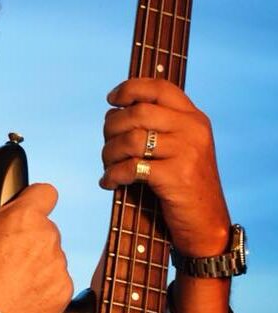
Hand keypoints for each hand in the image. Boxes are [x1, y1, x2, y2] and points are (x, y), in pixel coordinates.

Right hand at [0, 183, 72, 312]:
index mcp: (25, 217)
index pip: (45, 192)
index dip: (34, 199)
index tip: (25, 211)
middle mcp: (48, 237)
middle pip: (44, 229)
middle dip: (28, 238)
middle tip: (5, 256)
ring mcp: (58, 266)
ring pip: (50, 257)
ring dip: (35, 264)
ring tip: (11, 281)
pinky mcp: (63, 291)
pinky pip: (55, 282)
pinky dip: (42, 287)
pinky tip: (21, 295)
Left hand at [101, 78, 230, 256]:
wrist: (206, 224)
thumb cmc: (182, 186)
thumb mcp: (179, 148)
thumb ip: (158, 127)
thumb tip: (113, 112)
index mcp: (194, 118)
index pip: (159, 87)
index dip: (129, 89)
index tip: (111, 99)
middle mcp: (193, 130)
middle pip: (137, 112)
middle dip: (111, 128)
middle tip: (107, 146)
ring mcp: (187, 152)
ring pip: (130, 139)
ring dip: (108, 153)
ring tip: (107, 166)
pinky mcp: (176, 176)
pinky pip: (130, 167)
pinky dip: (112, 175)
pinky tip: (108, 182)